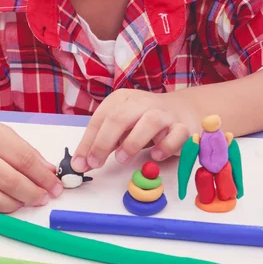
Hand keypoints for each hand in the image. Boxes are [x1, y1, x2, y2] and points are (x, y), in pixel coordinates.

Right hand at [0, 105, 62, 212]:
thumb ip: (21, 149)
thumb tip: (47, 171)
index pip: (22, 158)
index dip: (42, 175)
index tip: (55, 185)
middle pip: (8, 180)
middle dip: (32, 193)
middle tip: (44, 198)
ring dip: (13, 205)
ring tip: (25, 202)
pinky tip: (3, 206)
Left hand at [71, 89, 198, 171]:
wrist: (181, 110)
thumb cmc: (143, 121)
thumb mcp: (119, 128)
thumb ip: (102, 143)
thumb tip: (82, 163)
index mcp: (121, 99)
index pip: (100, 119)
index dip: (88, 142)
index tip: (80, 164)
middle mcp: (142, 102)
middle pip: (120, 118)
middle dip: (104, 142)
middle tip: (96, 163)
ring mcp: (164, 113)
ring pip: (150, 121)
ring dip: (133, 142)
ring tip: (122, 158)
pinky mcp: (183, 126)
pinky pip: (176, 134)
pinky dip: (165, 146)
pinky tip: (156, 156)